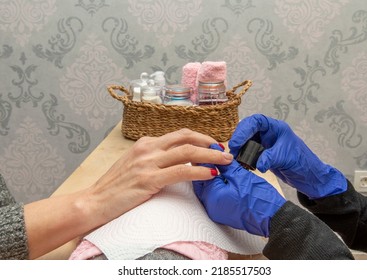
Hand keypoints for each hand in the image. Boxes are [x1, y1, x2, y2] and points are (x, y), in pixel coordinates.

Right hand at [87, 129, 232, 223]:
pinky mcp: (149, 179)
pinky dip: (200, 171)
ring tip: (225, 160)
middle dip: (209, 142)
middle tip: (224, 150)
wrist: (94, 201)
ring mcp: (148, 162)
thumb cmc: (114, 186)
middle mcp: (148, 148)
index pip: (179, 135)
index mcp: (145, 143)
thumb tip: (178, 161)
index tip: (213, 145)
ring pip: (188, 151)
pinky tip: (211, 173)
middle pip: (186, 137)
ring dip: (211, 155)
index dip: (200, 138)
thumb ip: (154, 159)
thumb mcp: (135, 164)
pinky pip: (182, 171)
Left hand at [193, 144, 285, 236]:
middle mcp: (210, 206)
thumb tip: (215, 153)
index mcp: (211, 196)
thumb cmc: (259, 199)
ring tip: (220, 164)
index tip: (211, 149)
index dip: (206, 158)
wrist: (272, 218)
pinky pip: (214, 196)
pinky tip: (224, 177)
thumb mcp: (240, 175)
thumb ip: (224, 164)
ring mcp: (216, 211)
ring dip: (212, 176)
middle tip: (214, 155)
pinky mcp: (222, 213)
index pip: (201, 172)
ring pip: (207, 188)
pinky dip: (217, 185)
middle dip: (207, 167)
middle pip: (201, 181)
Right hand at [229, 114, 346, 198]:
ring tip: (235, 158)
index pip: (257, 121)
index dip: (244, 129)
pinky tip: (241, 163)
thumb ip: (271, 158)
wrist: (308, 177)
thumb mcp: (286, 158)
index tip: (236, 142)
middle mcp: (269, 134)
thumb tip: (258, 164)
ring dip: (240, 148)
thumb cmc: (302, 162)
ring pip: (247, 141)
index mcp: (276, 128)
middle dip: (239, 138)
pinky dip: (244, 157)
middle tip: (233, 150)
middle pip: (248, 130)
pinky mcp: (263, 154)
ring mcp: (265, 144)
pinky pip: (249, 152)